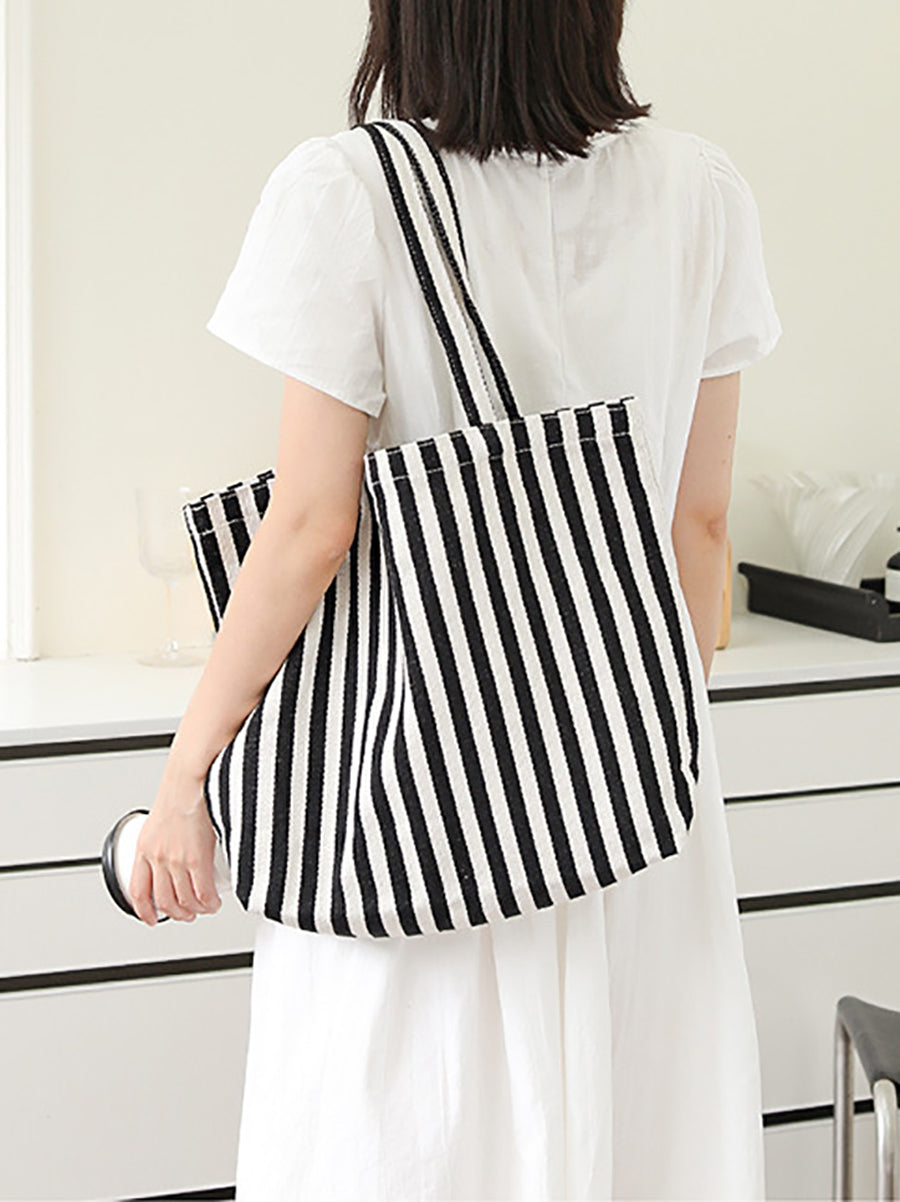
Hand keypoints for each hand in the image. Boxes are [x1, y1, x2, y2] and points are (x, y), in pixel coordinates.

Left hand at [129, 772, 221, 926]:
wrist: (190, 778)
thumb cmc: (181, 789)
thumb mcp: (161, 818)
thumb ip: (165, 838)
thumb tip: (177, 849)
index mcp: (144, 847)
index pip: (138, 890)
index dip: (144, 910)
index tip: (151, 918)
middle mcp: (157, 857)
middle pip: (164, 900)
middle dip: (177, 914)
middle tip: (188, 914)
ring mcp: (175, 860)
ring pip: (184, 900)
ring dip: (195, 911)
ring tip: (205, 909)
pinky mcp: (195, 859)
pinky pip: (202, 892)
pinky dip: (208, 903)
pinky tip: (214, 903)